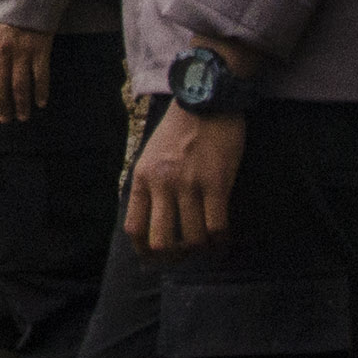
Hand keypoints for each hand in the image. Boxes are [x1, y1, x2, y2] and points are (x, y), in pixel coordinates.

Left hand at [0, 22, 53, 123]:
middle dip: (3, 106)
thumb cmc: (9, 15)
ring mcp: (22, 52)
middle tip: (6, 120)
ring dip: (21, 104)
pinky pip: (40, 77)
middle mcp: (2, 52)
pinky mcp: (40, 51)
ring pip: (20, 86)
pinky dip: (41, 92)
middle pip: (0, 86)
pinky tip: (41, 103)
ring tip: (23, 117)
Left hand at [125, 103, 244, 254]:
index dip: (144, 251)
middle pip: (161, 242)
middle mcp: (162, 183)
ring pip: (193, 239)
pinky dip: (220, 241)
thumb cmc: (179, 130)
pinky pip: (217, 227)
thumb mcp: (151, 155)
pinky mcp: (216, 183)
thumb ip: (149, 185)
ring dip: (201, 250)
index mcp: (143, 177)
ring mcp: (189, 184)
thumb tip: (152, 223)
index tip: (155, 258)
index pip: (134, 227)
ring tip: (207, 246)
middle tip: (184, 256)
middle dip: (173, 258)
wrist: (206, 100)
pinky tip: (223, 240)